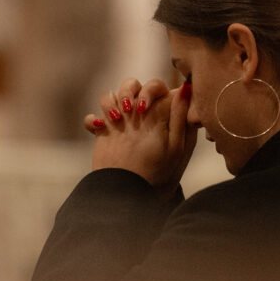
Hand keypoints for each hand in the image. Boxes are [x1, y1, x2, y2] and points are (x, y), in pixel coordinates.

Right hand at [84, 77, 197, 197]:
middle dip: (127, 91)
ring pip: (112, 95)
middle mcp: (143, 116)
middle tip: (127, 110)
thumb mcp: (174, 146)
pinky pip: (94, 116)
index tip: (144, 108)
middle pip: (133, 85)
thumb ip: (179, 116)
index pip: (158, 86)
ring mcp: (123, 123)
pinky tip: (98, 129)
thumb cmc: (157, 174)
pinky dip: (93, 119)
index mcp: (163, 116)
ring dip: (110, 102)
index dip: (151, 90)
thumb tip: (187, 87)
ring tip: (113, 119)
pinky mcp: (106, 132)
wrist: (130, 195)